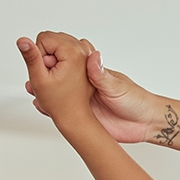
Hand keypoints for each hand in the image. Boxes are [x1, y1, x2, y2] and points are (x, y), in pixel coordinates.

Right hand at [22, 33, 159, 142]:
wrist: (147, 124)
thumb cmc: (137, 100)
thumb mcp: (117, 86)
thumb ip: (101, 74)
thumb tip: (93, 55)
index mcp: (93, 75)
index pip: (69, 63)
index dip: (57, 61)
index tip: (43, 60)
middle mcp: (86, 87)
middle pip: (60, 79)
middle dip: (46, 77)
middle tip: (32, 77)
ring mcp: (85, 102)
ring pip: (60, 96)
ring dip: (46, 93)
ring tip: (33, 92)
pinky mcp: (86, 118)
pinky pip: (66, 112)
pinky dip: (53, 110)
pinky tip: (44, 108)